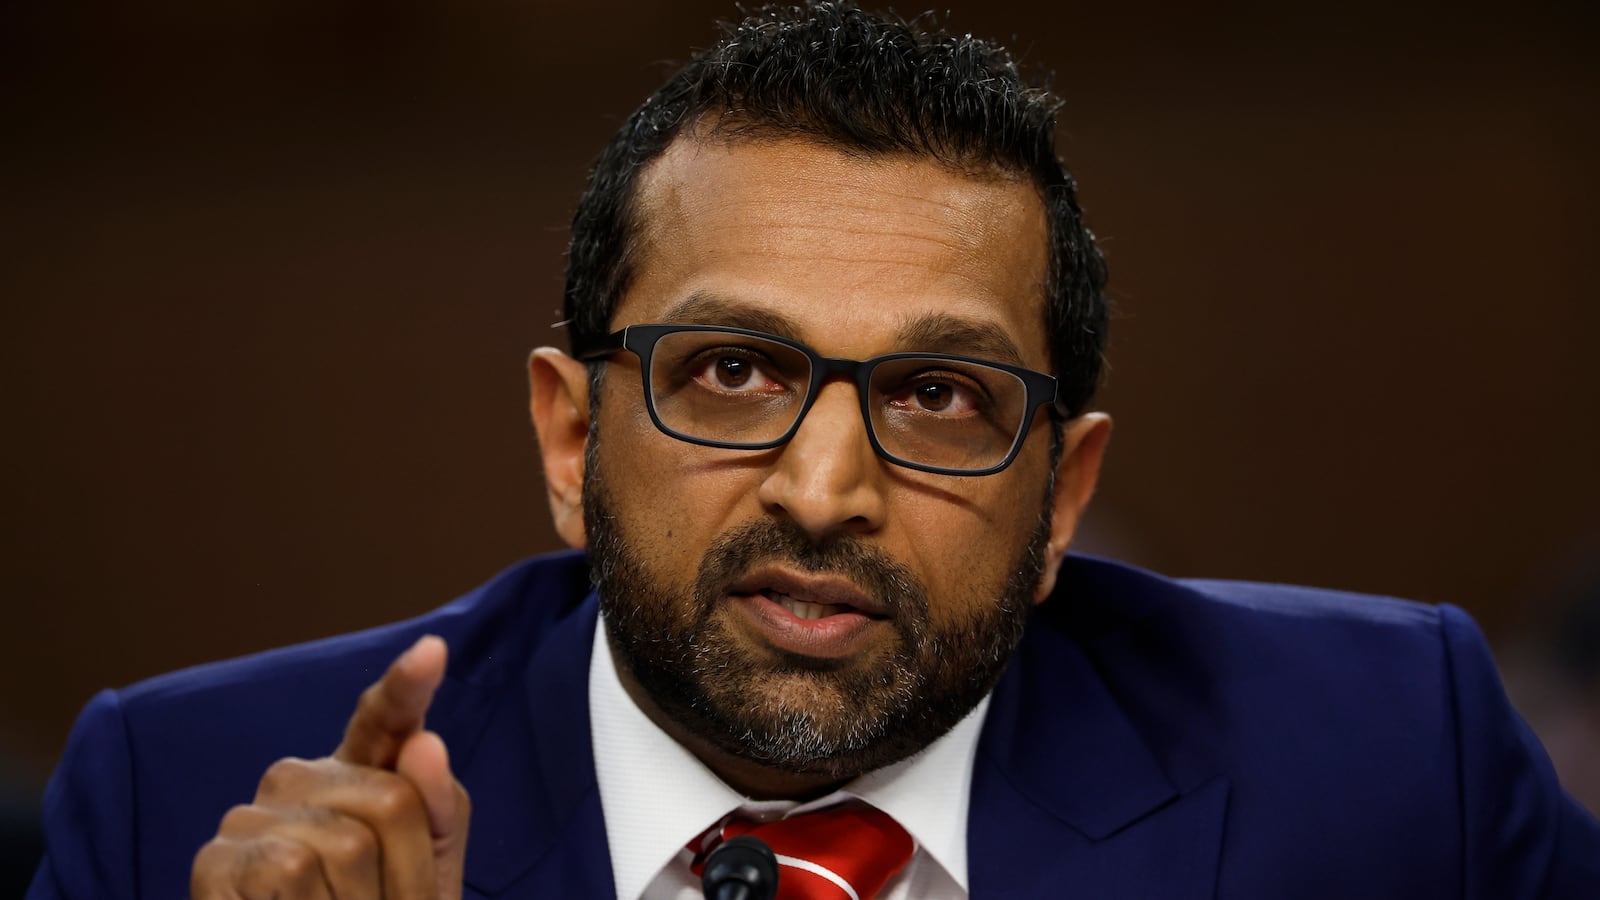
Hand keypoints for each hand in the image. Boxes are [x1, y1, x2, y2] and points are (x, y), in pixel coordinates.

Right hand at [191, 635, 471, 898]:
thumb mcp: (429, 865)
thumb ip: (439, 805)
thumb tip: (425, 741)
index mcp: (357, 769)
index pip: (382, 717)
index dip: (406, 685)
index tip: (433, 650)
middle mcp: (300, 779)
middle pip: (391, 800)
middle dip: (405, 871)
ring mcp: (252, 815)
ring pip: (348, 844)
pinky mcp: (214, 859)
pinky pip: (291, 869)